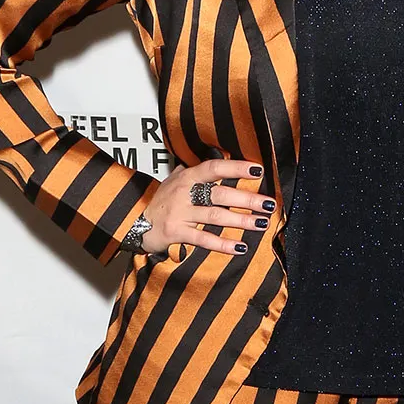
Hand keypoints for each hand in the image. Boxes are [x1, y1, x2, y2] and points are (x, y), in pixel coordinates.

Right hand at [141, 157, 273, 256]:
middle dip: (247, 199)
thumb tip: (216, 157)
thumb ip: (194, 171)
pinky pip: (203, 239)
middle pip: (220, 194)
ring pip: (215, 217)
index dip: (236, 167)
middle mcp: (183, 193)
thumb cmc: (160, 201)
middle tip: (269, 204)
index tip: (258, 170)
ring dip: (241, 220)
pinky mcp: (176, 233)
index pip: (214, 168)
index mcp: (187, 177)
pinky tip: (240, 247)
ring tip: (261, 223)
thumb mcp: (174, 181)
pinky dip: (223, 244)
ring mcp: (179, 213)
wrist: (134, 222)